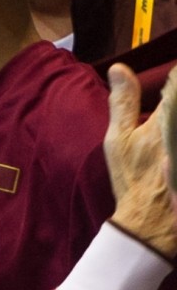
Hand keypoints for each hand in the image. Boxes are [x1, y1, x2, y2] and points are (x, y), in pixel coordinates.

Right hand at [107, 64, 176, 257]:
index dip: (176, 79)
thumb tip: (119, 67)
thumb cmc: (133, 179)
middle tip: (160, 124)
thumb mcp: (118, 140)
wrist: (151, 222)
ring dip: (172, 124)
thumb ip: (122, 102)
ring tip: (164, 143)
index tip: (172, 78)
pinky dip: (175, 139)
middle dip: (173, 101)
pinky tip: (170, 156)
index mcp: (168, 120)